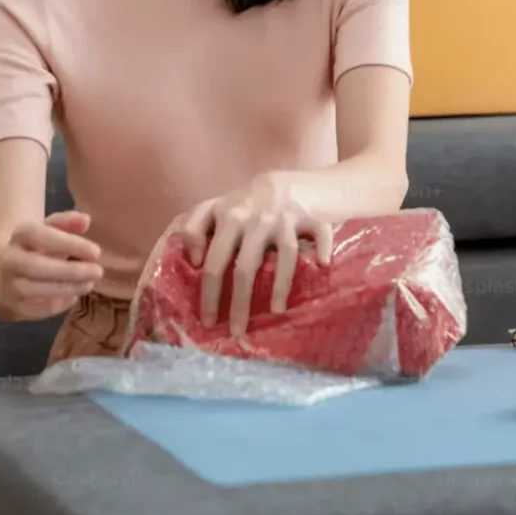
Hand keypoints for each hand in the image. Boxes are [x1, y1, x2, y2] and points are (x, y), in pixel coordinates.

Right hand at [0, 210, 104, 321]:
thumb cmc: (33, 248)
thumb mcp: (47, 230)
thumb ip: (66, 223)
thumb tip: (86, 220)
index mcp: (19, 235)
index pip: (40, 235)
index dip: (68, 244)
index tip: (96, 252)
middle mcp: (10, 260)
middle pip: (36, 266)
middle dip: (70, 271)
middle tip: (98, 271)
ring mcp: (9, 285)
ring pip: (35, 289)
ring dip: (67, 288)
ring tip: (89, 284)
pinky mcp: (13, 306)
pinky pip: (36, 309)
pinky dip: (58, 305)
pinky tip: (74, 296)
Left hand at [176, 172, 333, 335]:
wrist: (289, 182)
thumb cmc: (248, 202)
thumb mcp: (215, 207)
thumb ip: (193, 227)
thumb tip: (191, 260)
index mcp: (227, 216)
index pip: (213, 260)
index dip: (209, 292)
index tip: (208, 318)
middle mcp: (254, 218)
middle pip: (244, 267)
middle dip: (239, 304)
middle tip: (236, 332)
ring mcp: (284, 219)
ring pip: (283, 257)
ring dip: (280, 286)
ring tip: (276, 311)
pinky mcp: (310, 217)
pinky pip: (319, 235)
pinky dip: (322, 250)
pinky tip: (323, 266)